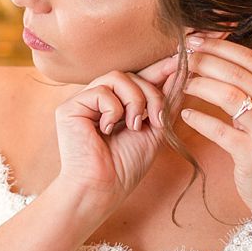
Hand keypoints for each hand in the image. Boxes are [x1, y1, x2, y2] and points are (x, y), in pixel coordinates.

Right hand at [51, 53, 180, 216]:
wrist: (104, 188)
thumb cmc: (126, 166)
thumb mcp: (155, 130)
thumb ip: (165, 103)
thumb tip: (181, 73)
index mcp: (118, 104)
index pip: (139, 78)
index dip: (159, 70)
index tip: (179, 62)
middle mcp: (99, 99)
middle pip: (132, 74)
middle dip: (151, 93)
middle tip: (156, 119)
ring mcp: (84, 101)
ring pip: (117, 76)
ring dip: (135, 100)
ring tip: (134, 125)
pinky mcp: (70, 107)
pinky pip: (101, 91)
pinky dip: (112, 110)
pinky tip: (107, 130)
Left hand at [158, 37, 251, 210]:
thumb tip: (222, 54)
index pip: (251, 59)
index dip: (221, 46)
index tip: (196, 40)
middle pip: (237, 74)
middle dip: (205, 61)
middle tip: (182, 57)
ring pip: (228, 96)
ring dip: (199, 85)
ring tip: (181, 83)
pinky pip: (219, 130)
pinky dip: (198, 120)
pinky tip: (184, 115)